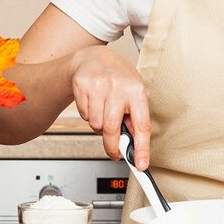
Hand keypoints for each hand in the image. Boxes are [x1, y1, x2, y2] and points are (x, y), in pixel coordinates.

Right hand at [70, 46, 150, 168]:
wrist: (93, 58)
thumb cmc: (118, 79)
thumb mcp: (133, 94)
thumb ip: (135, 118)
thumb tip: (134, 145)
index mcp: (137, 91)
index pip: (141, 125)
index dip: (141, 148)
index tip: (140, 165)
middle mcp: (118, 87)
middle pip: (112, 129)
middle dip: (112, 146)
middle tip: (114, 153)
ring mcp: (99, 85)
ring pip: (96, 124)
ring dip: (99, 126)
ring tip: (104, 112)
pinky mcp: (82, 86)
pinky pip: (84, 116)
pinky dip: (88, 115)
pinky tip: (93, 103)